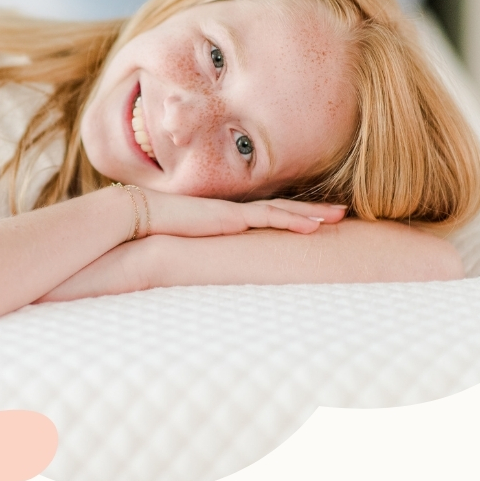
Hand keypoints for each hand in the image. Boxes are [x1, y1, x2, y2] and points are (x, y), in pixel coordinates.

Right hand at [141, 189, 346, 237]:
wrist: (138, 215)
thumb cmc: (154, 231)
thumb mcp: (182, 245)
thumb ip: (196, 253)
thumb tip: (199, 271)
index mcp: (226, 217)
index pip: (266, 214)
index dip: (291, 215)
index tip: (315, 218)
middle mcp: (235, 212)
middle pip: (282, 209)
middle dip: (313, 210)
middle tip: (341, 212)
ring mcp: (235, 212)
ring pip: (283, 211)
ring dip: (312, 213)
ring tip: (339, 216)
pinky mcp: (231, 217)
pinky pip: (270, 217)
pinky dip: (294, 220)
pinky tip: (316, 225)